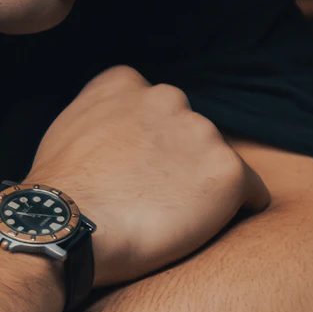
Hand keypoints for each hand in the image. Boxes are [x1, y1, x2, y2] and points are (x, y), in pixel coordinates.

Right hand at [27, 66, 270, 286]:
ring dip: (204, 186)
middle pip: (191, 133)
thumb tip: (121, 136)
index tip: (139, 169)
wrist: (65, 227)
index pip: (157, 108)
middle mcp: (169, 97)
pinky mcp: (228, 170)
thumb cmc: (59, 193)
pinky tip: (209, 225)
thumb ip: (105, 119)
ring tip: (172, 217)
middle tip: (155, 199)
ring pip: (218, 162)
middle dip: (182, 162)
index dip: (152, 144)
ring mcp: (202, 132)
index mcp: (127, 84)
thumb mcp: (70, 131)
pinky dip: (241, 209)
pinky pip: (253, 193)